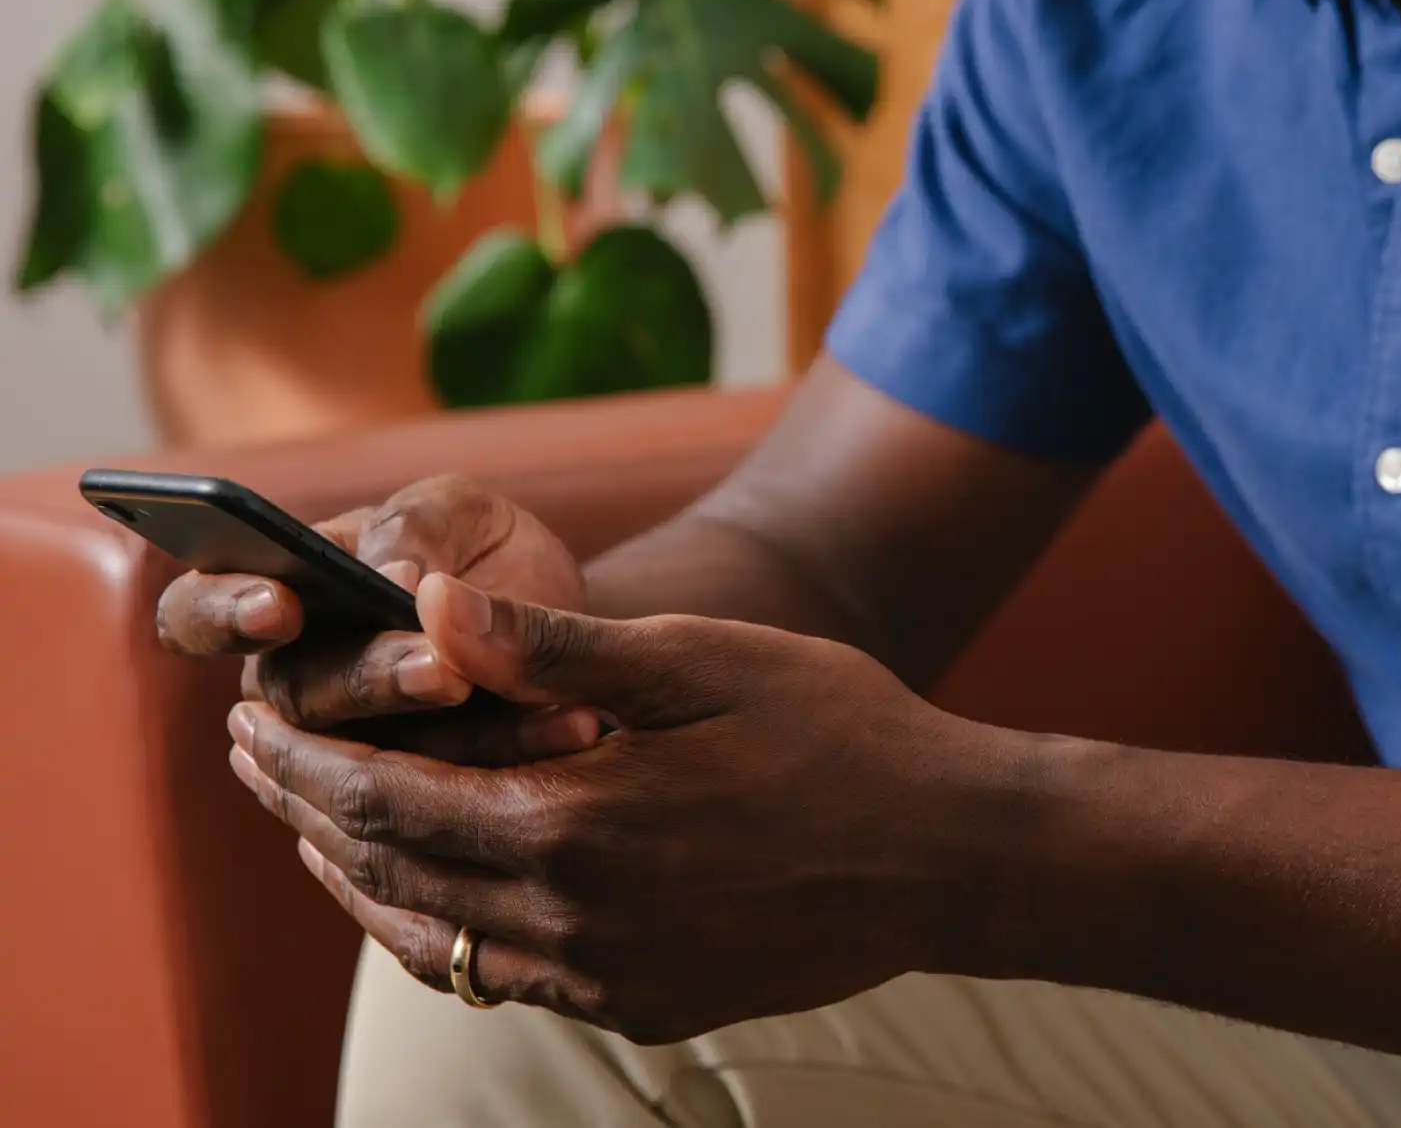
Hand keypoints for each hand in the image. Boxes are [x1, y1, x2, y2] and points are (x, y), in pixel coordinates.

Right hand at [156, 476, 595, 764]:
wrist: (559, 620)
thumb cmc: (482, 551)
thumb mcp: (459, 511)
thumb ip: (419, 526)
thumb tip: (395, 574)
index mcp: (274, 595)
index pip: (196, 614)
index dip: (223, 616)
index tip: (281, 606)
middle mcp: (294, 683)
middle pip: (295, 699)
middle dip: (371, 680)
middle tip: (443, 670)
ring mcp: (346, 755)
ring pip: (369, 765)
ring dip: (457, 734)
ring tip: (533, 693)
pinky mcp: (414, 809)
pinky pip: (446, 800)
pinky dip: (515, 757)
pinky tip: (572, 724)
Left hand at [226, 576, 1015, 1043]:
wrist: (945, 851)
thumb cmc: (829, 730)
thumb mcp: (695, 660)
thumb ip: (554, 646)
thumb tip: (428, 605)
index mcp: (575, 828)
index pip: (385, 800)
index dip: (306, 760)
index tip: (249, 721)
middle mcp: (573, 922)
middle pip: (389, 871)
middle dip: (306, 809)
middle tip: (254, 758)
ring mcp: (608, 977)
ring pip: (432, 938)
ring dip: (356, 875)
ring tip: (311, 821)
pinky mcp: (643, 1002)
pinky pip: (501, 972)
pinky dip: (436, 924)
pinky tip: (429, 889)